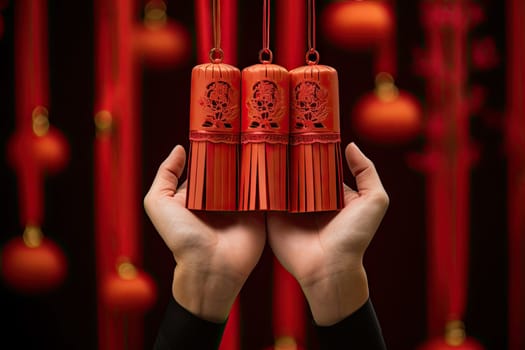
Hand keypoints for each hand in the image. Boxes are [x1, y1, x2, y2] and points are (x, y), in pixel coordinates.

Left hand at [144, 145, 265, 321]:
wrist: (211, 268)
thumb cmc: (181, 238)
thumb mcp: (158, 204)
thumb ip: (165, 175)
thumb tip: (180, 149)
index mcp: (196, 194)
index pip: (206, 164)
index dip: (211, 148)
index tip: (222, 128)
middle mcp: (219, 197)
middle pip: (229, 167)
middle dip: (235, 152)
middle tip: (246, 131)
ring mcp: (240, 203)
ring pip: (248, 175)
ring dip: (253, 162)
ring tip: (261, 140)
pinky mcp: (259, 211)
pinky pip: (265, 190)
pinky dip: (269, 178)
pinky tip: (275, 160)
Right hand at [267, 143, 388, 325]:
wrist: (329, 268)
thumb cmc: (354, 237)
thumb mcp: (374, 201)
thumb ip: (367, 172)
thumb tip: (350, 146)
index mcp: (330, 191)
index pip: (319, 162)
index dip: (313, 146)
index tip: (302, 126)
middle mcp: (308, 196)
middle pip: (296, 167)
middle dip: (289, 152)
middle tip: (276, 129)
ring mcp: (288, 205)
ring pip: (277, 177)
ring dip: (270, 163)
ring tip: (260, 140)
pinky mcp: (272, 215)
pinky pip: (262, 194)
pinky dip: (257, 182)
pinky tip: (248, 163)